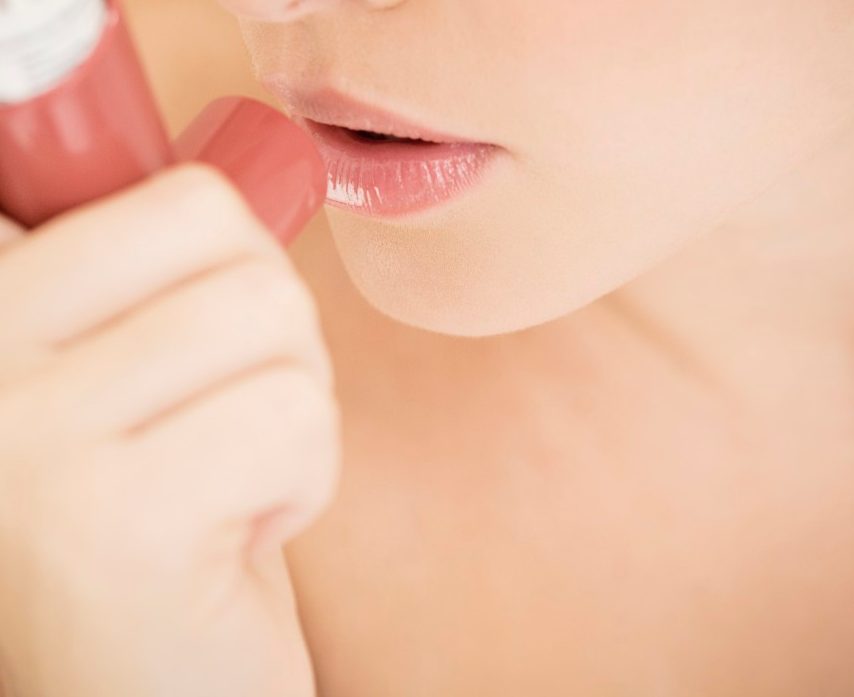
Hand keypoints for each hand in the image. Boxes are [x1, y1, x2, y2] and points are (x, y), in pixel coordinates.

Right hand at [0, 164, 338, 696]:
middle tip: (230, 418)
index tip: (211, 318)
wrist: (151, 685)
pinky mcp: (119, 522)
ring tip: (230, 481)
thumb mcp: (134, 376)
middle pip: (232, 240)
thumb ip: (152, 273)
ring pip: (273, 321)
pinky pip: (293, 418)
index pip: (171, 194)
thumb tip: (240, 160)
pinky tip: (236, 537)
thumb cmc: (169, 524)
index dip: (226, 249)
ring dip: (291, 411)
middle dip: (274, 333)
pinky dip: (302, 478)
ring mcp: (30, 441)